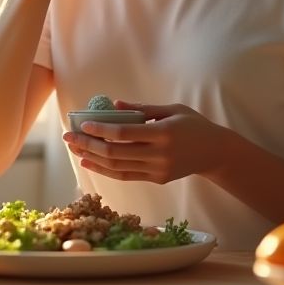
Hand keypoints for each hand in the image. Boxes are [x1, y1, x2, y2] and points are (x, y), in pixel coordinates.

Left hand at [62, 102, 226, 183]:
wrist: (214, 152)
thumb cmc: (192, 124)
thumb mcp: (171, 109)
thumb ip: (142, 109)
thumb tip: (113, 105)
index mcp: (163, 133)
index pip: (124, 134)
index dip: (101, 130)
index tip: (83, 124)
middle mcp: (159, 155)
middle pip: (115, 152)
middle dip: (88, 145)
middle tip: (69, 137)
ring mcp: (157, 170)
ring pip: (117, 167)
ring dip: (93, 158)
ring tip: (75, 149)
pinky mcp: (156, 179)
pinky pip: (126, 175)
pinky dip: (105, 169)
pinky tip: (90, 162)